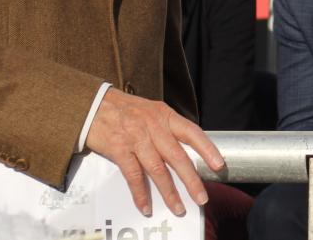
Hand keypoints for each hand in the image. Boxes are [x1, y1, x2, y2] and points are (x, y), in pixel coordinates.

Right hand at [85, 88, 225, 217]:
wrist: (93, 105)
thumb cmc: (125, 109)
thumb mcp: (152, 110)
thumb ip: (168, 127)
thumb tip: (186, 149)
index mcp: (165, 116)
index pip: (192, 132)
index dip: (207, 149)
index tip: (218, 165)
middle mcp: (154, 127)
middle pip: (178, 156)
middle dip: (191, 180)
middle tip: (201, 197)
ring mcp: (137, 139)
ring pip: (158, 170)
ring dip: (169, 192)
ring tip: (178, 208)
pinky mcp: (119, 150)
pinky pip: (134, 176)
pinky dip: (141, 194)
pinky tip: (146, 206)